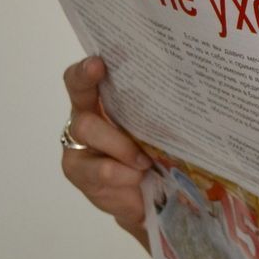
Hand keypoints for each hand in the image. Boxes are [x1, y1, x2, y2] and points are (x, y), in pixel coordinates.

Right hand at [62, 56, 152, 250]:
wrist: (148, 193)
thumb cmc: (153, 150)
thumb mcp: (156, 127)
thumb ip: (154, 111)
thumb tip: (181, 94)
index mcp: (100, 102)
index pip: (80, 83)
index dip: (84, 73)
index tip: (98, 64)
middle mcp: (84, 121)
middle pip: (85, 120)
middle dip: (114, 133)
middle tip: (142, 139)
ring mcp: (77, 149)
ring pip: (91, 143)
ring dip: (124, 151)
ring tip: (146, 162)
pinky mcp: (79, 174)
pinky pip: (101, 171)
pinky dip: (125, 174)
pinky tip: (139, 178)